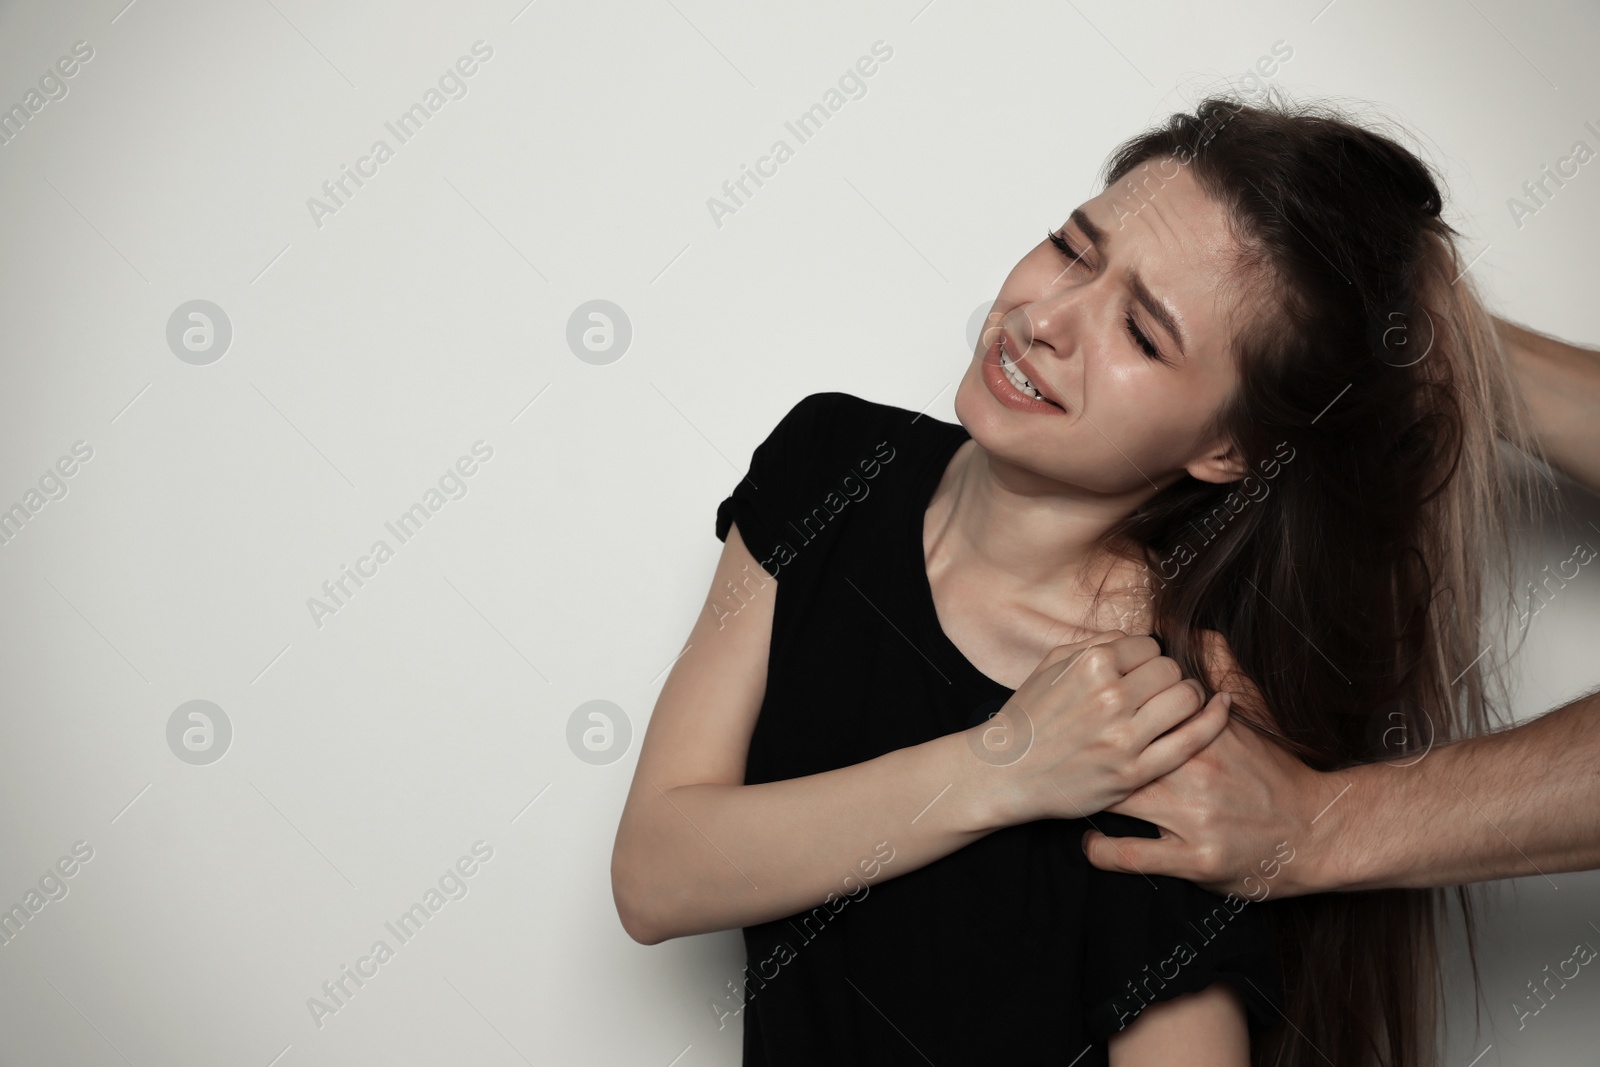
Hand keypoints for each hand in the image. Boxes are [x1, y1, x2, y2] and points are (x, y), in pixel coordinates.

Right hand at [975, 632, 1232, 824]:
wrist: (1006, 772)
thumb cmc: (1029, 716)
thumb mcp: (1051, 665)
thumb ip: (1096, 644)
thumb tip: (1137, 639)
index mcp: (1090, 665)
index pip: (1149, 646)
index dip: (1146, 658)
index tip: (1138, 672)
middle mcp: (1110, 697)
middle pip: (1171, 669)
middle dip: (1167, 676)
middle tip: (1156, 690)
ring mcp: (1124, 737)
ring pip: (1187, 697)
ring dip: (1188, 696)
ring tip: (1177, 702)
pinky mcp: (1135, 772)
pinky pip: (1190, 739)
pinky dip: (1213, 720)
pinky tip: (1221, 708)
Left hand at [1081, 629, 1348, 897]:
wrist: (1317, 830)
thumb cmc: (1274, 774)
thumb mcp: (1251, 718)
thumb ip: (1221, 675)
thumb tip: (1195, 632)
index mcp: (1202, 737)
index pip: (1140, 714)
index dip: (1105, 714)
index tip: (1082, 719)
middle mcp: (1195, 775)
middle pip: (1122, 755)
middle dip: (1090, 756)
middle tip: (1065, 758)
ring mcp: (1194, 820)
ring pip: (1120, 804)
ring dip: (1090, 800)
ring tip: (1072, 796)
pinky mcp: (1195, 859)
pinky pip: (1132, 856)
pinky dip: (1102, 852)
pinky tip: (1090, 844)